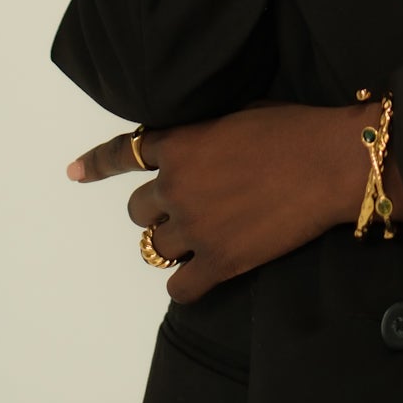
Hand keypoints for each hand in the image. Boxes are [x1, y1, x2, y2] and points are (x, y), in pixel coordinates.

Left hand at [67, 102, 374, 302]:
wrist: (328, 162)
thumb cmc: (290, 127)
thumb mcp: (234, 115)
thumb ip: (200, 135)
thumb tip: (189, 148)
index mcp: (179, 145)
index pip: (123, 154)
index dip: (95, 164)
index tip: (73, 173)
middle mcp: (177, 187)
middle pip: (138, 211)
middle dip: (158, 207)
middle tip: (188, 205)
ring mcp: (196, 229)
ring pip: (155, 247)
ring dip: (173, 241)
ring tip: (201, 234)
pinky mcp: (220, 263)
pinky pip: (179, 288)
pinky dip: (185, 282)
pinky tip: (200, 273)